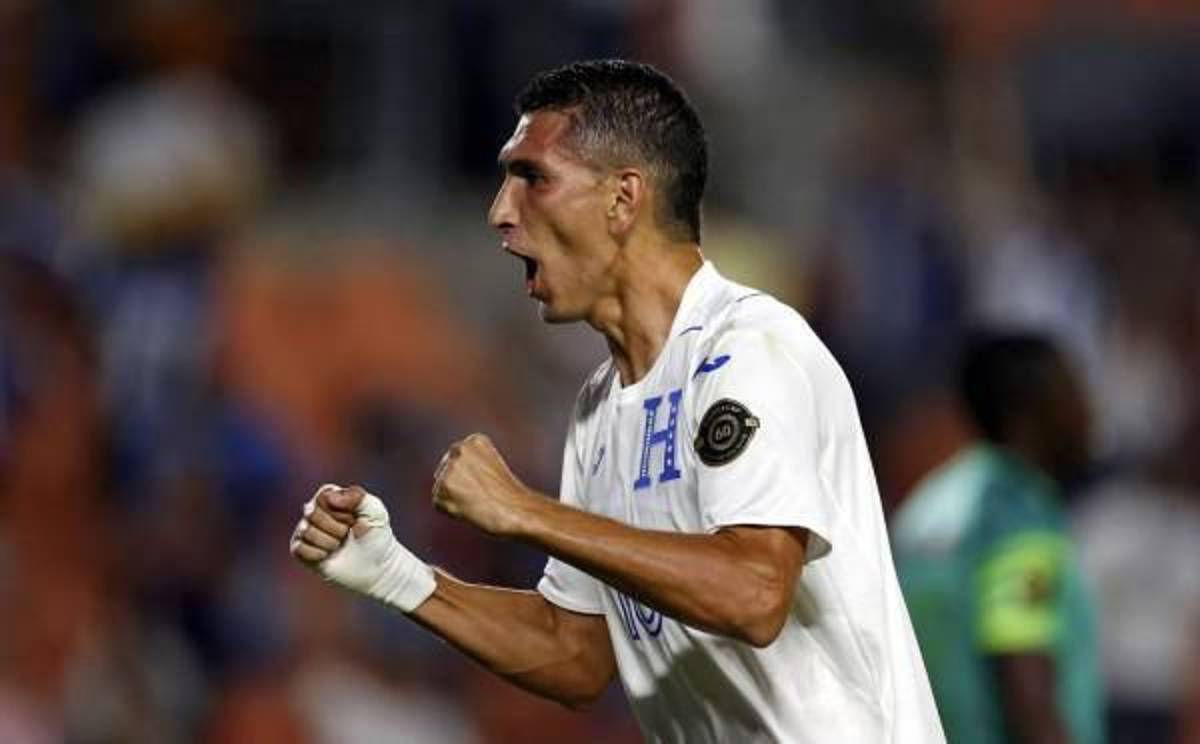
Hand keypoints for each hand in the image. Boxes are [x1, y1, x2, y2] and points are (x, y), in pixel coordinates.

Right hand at [289, 483, 435, 612]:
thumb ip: (356, 496)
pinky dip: (317, 554)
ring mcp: (305, 530)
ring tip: (339, 545)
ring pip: (305, 531)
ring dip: (328, 542)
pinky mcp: (300, 550)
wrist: (376, 567)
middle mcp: (314, 510)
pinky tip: (327, 555)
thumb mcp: (375, 511)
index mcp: (330, 496)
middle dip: (336, 528)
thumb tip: (329, 497)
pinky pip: (298, 548)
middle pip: (312, 513)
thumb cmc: (376, 535)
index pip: (324, 497)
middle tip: (347, 534)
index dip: (342, 512)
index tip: (354, 519)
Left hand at [432, 433, 531, 535]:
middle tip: (478, 494)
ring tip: (475, 501)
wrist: (516, 511)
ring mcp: (450, 469)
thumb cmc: (507, 493)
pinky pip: (438, 503)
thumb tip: (442, 474)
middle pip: (445, 470)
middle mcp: (460, 449)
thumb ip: (468, 463)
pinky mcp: (442, 489)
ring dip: (453, 498)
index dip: (468, 475)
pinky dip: (449, 510)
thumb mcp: (491, 466)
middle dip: (457, 484)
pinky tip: (468, 510)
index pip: (456, 457)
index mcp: (474, 440)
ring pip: (441, 487)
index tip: (483, 482)